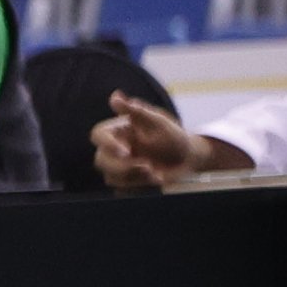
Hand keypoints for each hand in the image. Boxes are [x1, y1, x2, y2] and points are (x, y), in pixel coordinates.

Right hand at [97, 99, 219, 191]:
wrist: (187, 159)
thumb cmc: (173, 136)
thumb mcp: (158, 122)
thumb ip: (137, 111)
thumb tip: (115, 96)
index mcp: (117, 131)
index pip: (98, 135)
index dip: (108, 144)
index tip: (127, 152)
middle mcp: (113, 149)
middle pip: (101, 160)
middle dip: (123, 167)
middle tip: (147, 167)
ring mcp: (118, 167)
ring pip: (111, 178)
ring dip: (135, 178)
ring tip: (156, 174)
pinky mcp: (126, 182)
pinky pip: (122, 190)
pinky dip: (139, 188)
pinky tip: (155, 180)